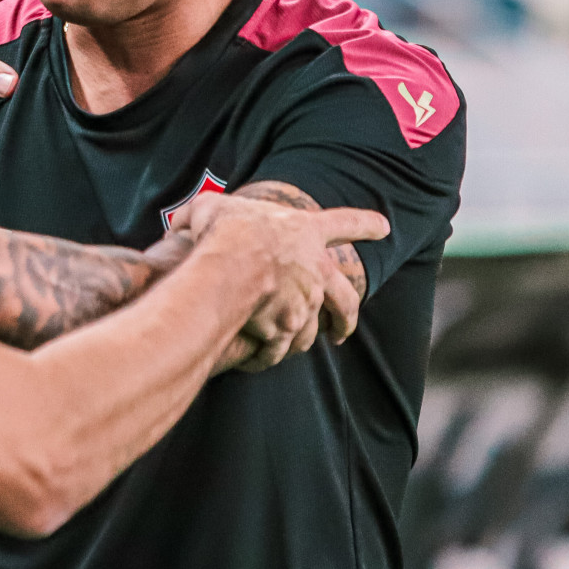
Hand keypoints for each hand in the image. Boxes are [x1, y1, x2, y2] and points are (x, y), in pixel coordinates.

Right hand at [171, 195, 386, 371]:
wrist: (232, 264)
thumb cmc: (226, 230)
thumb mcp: (212, 208)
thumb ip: (203, 214)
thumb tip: (183, 222)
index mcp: (307, 233)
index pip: (345, 223)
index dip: (365, 224)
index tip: (385, 227)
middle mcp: (315, 270)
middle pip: (345, 299)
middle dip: (347, 317)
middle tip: (343, 330)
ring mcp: (304, 303)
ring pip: (312, 331)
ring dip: (303, 341)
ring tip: (290, 349)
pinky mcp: (286, 329)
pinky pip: (279, 350)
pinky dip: (268, 356)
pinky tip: (257, 360)